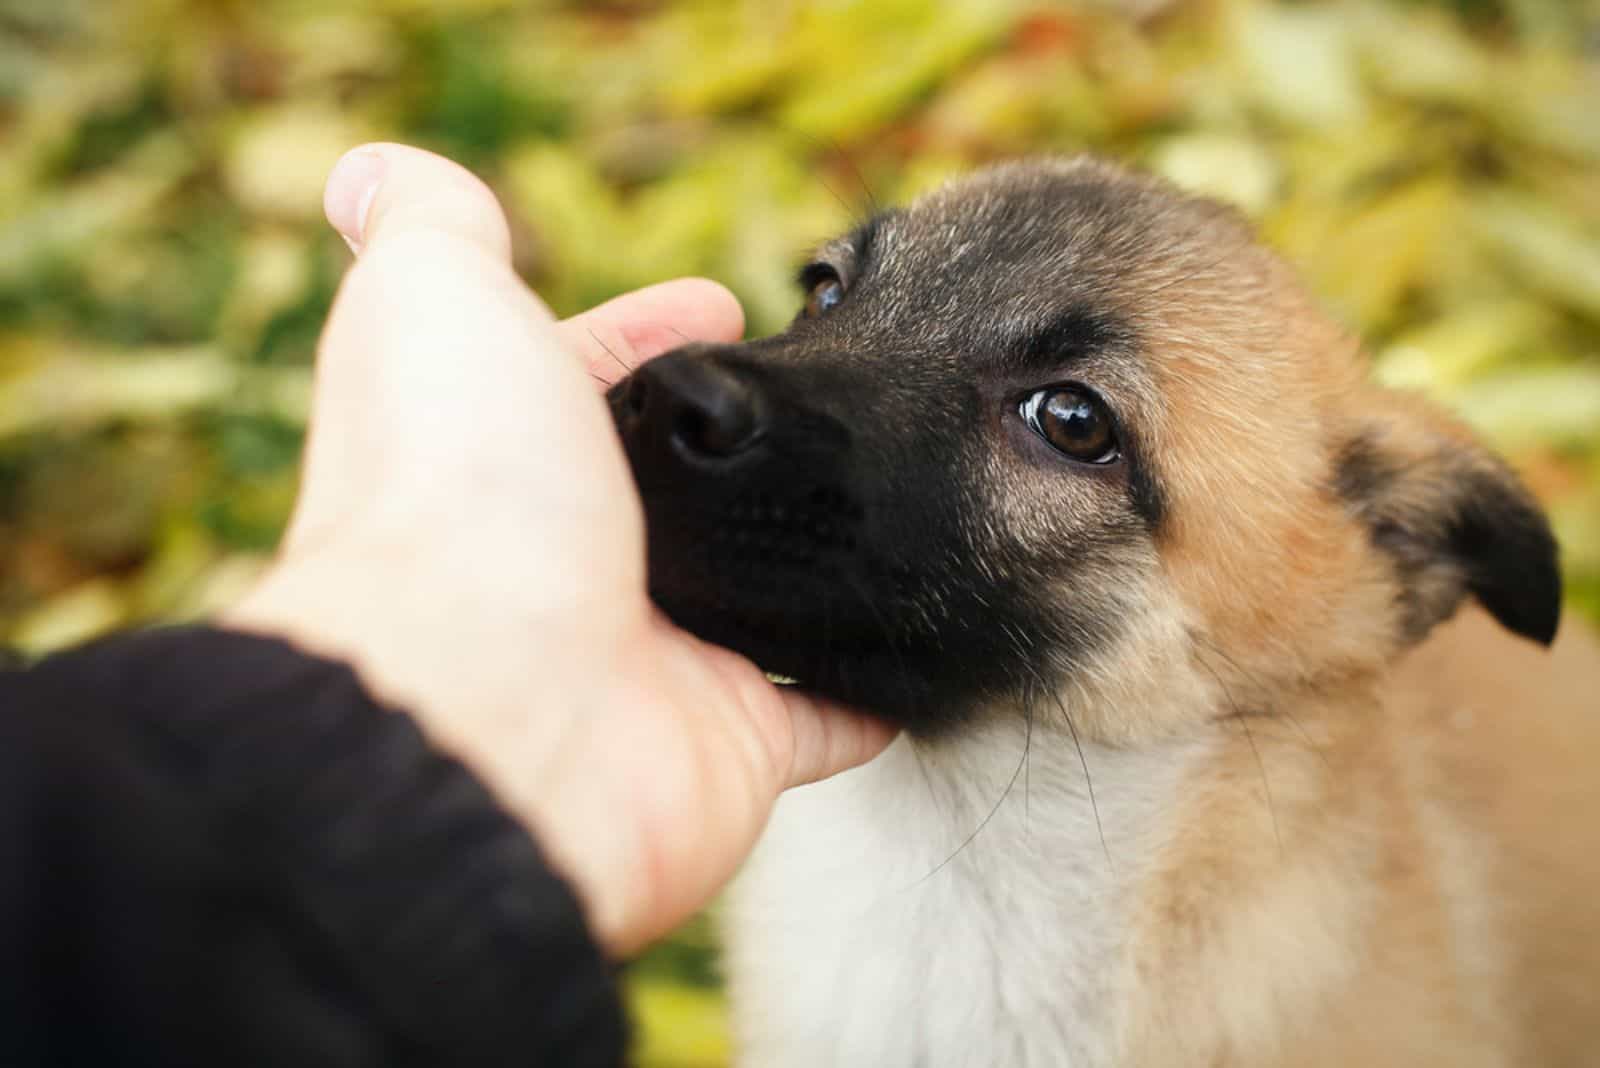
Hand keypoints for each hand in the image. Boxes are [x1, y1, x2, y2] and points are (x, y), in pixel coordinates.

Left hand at [228, 144, 893, 955]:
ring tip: (893, 500)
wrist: (497, 700)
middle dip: (744, 439)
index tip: (725, 299)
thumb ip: (429, 225)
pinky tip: (917, 645)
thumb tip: (371, 171)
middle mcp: (570, 558)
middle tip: (829, 397)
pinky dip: (869, 686)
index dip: (652, 329)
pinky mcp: (730, 737)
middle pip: (675, 486)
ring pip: (754, 597)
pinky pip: (824, 710)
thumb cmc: (462, 488)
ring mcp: (656, 652)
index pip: (588, 371)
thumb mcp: (434, 300)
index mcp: (504, 451)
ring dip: (812, 560)